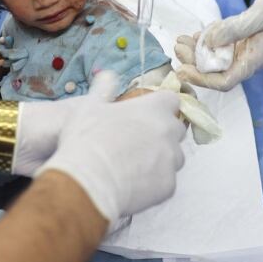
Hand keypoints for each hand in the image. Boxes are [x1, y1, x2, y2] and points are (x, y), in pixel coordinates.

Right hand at [34, 72, 185, 221]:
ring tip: (132, 165)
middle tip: (136, 141)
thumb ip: (104, 88)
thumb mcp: (90, 106)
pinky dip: (153, 182)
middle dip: (161, 134)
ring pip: (173, 157)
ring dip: (159, 158)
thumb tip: (107, 75)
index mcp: (153, 109)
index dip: (160, 106)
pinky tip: (132, 183)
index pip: (171, 101)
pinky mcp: (168, 186)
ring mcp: (170, 160)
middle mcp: (168, 132)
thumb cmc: (87, 140)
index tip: (148, 113)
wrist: (87, 184)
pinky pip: (165, 181)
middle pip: (175, 129)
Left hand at [176, 0, 262, 90]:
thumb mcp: (261, 15)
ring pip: (214, 59)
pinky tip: (194, 34)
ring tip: (180, 39)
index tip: (183, 69)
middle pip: (214, 72)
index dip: (202, 79)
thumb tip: (209, 42)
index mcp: (254, 61)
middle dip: (193, 63)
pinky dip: (205, 41)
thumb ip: (235, 29)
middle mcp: (246, 59)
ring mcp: (242, 50)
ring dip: (195, 52)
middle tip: (178, 46)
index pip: (224, 82)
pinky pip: (218, 45)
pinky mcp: (240, 39)